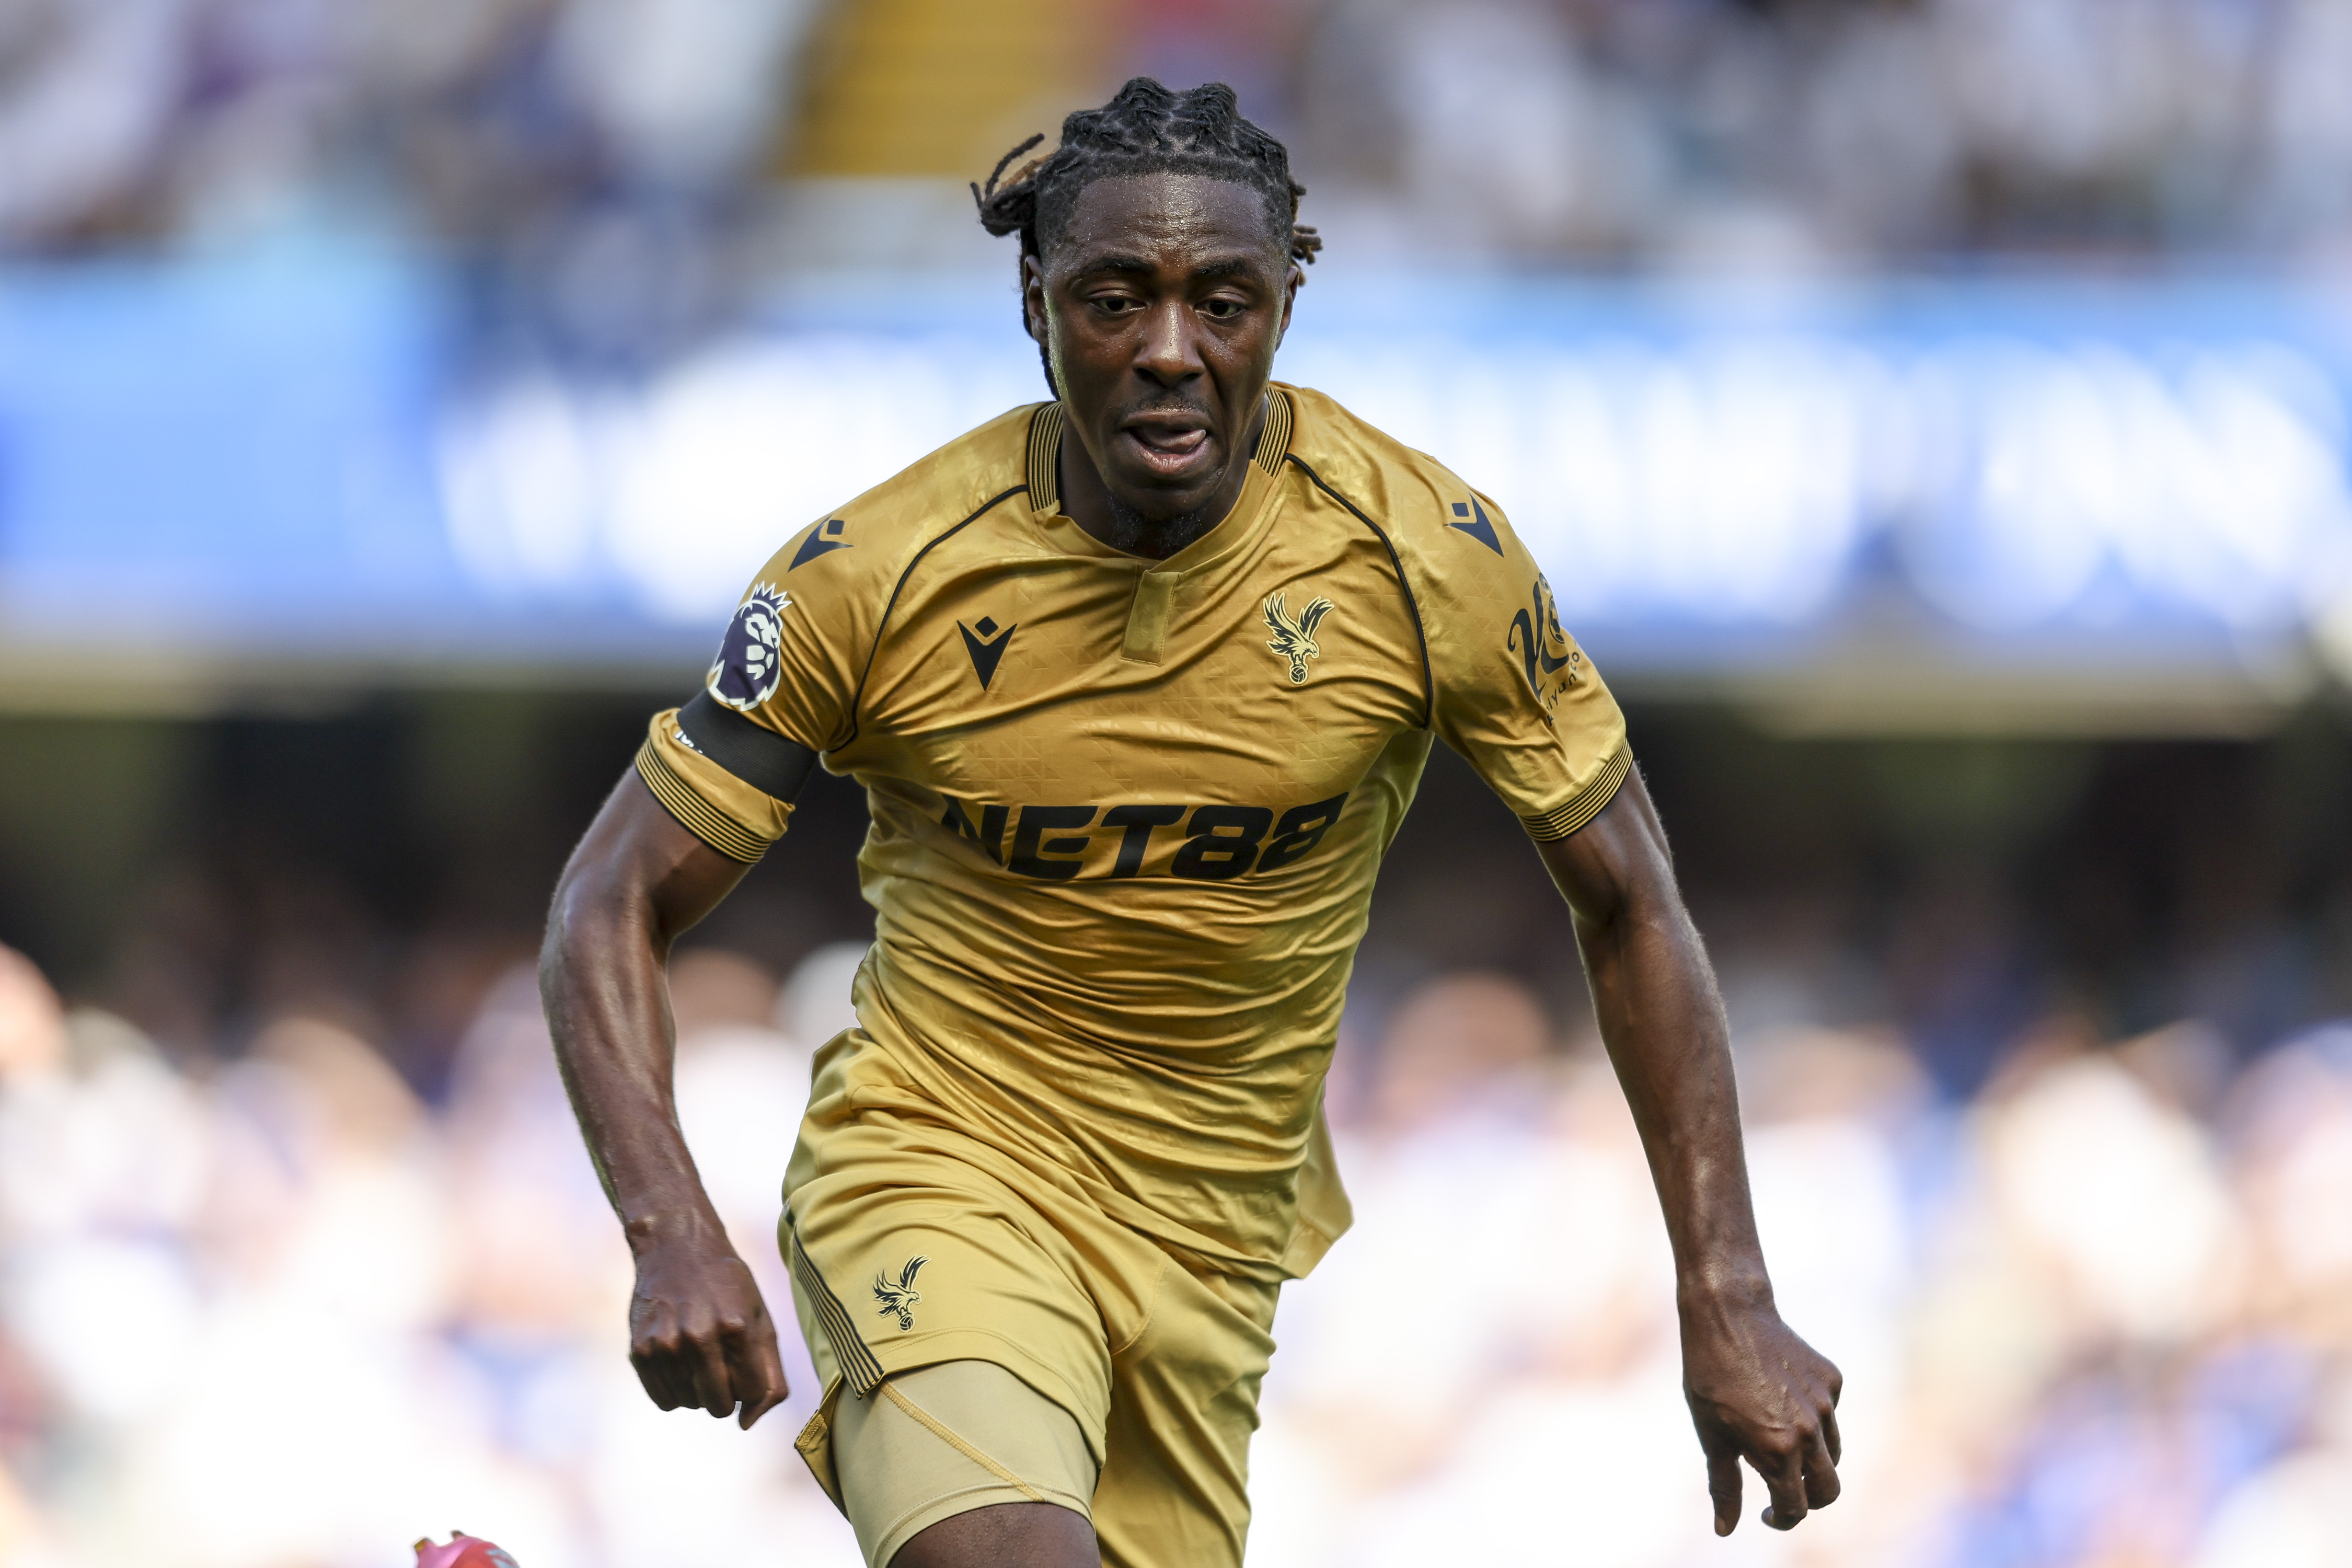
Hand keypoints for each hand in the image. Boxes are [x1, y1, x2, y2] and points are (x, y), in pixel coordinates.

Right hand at [626, 1217, 790, 1428]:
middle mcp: (699, 1338)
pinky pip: (665, 1401)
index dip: (750, 1382)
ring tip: (699, 1352)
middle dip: (727, 1391)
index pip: (751, 1393)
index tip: (744, 1359)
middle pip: (720, 1406)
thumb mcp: (761, 1318)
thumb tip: (747, 1424)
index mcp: (737, 1328)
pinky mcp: (640, 1351)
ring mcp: (666, 1346)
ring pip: (691, 1405)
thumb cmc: (727, 1287)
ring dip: (699, 1390)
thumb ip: (770, 1375)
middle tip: (721, 1359)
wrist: (677, 1248)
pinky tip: (679, 1360)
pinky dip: (676, 1390)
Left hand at [1680, 1288, 1841, 1534]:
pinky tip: (1782, 1400)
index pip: (1795, 1507)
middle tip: (1784, 1493)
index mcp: (1778, 1450)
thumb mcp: (1711, 1436)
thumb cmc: (1709, 1376)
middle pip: (1828, 1489)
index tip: (1766, 1514)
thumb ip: (1724, 1486)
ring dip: (1812, 1461)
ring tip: (1777, 1443)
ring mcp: (1826, 1404)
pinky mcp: (1832, 1379)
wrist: (1728, 1314)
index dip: (1781, 1518)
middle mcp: (1810, 1430)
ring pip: (1833, 1453)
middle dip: (1809, 1500)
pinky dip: (1813, 1420)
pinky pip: (1830, 1415)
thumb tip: (1726, 1529)